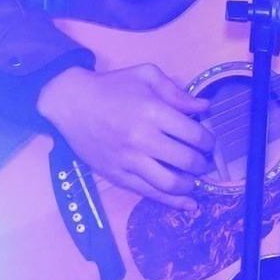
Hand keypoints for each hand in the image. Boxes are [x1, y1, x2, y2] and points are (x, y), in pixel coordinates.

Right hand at [41, 61, 211, 199]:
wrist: (71, 103)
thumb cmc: (111, 87)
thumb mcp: (145, 75)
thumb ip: (176, 92)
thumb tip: (203, 108)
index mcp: (153, 111)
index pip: (194, 135)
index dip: (209, 142)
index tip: (208, 143)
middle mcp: (142, 138)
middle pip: (187, 161)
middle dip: (202, 164)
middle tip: (203, 162)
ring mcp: (128, 160)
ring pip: (170, 183)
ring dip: (190, 184)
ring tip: (193, 179)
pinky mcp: (117, 175)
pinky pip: (149, 193)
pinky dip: (172, 202)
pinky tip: (187, 203)